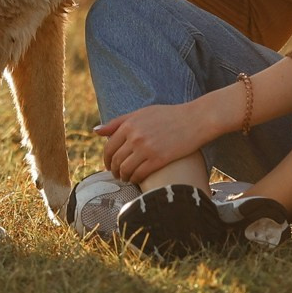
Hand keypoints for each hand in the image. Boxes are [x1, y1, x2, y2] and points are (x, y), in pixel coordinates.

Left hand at [95, 99, 214, 183]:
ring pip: (125, 169)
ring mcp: (146, 148)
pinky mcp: (158, 159)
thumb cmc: (169, 115)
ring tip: (126, 178)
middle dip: (113, 170)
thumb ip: (118, 122)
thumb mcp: (142, 113)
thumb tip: (96, 131)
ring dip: (123, 177)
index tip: (109, 165)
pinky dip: (134, 179)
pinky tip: (137, 180)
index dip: (106, 159)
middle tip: (116, 175)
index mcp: (129, 124)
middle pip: (115, 160)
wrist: (195, 120)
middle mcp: (135, 136)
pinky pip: (138, 174)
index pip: (109, 147)